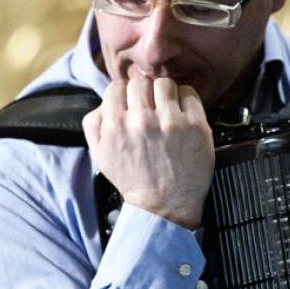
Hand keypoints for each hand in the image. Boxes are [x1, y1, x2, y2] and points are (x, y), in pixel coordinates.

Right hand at [83, 74, 214, 229]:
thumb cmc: (133, 180)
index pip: (118, 86)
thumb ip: (94, 123)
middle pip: (141, 82)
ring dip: (166, 93)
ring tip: (167, 109)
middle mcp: (142, 120)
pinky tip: (183, 113)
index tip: (133, 103)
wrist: (164, 206)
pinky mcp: (196, 126)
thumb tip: (105, 101)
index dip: (125, 94)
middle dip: (145, 93)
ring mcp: (171, 122)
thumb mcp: (100, 155)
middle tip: (151, 108)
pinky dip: (186, 99)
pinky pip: (190, 94)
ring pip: (166, 84)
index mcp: (116, 124)